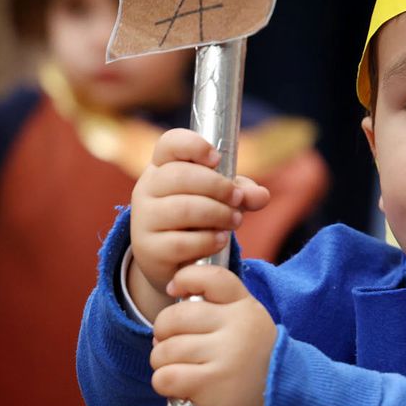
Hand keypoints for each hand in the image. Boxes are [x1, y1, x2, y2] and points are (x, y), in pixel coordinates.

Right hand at [129, 129, 269, 320]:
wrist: (172, 262)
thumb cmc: (199, 219)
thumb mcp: (221, 199)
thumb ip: (242, 192)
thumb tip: (261, 196)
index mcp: (163, 166)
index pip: (170, 143)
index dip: (194, 146)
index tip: (217, 159)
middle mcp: (148, 188)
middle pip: (179, 175)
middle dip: (217, 186)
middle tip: (237, 199)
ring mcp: (145, 218)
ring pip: (183, 209)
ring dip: (218, 214)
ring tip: (234, 221)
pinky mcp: (148, 248)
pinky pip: (181, 242)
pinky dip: (207, 240)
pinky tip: (220, 240)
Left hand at [149, 264, 276, 405]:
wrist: (282, 401)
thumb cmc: (256, 361)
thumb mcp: (250, 325)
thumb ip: (220, 309)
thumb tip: (168, 315)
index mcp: (245, 307)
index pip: (210, 277)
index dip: (183, 279)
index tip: (174, 291)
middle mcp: (237, 327)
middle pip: (175, 317)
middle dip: (162, 331)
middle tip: (169, 344)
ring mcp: (225, 356)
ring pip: (166, 349)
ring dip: (161, 361)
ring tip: (174, 367)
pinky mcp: (212, 384)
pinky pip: (166, 377)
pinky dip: (163, 382)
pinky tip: (177, 386)